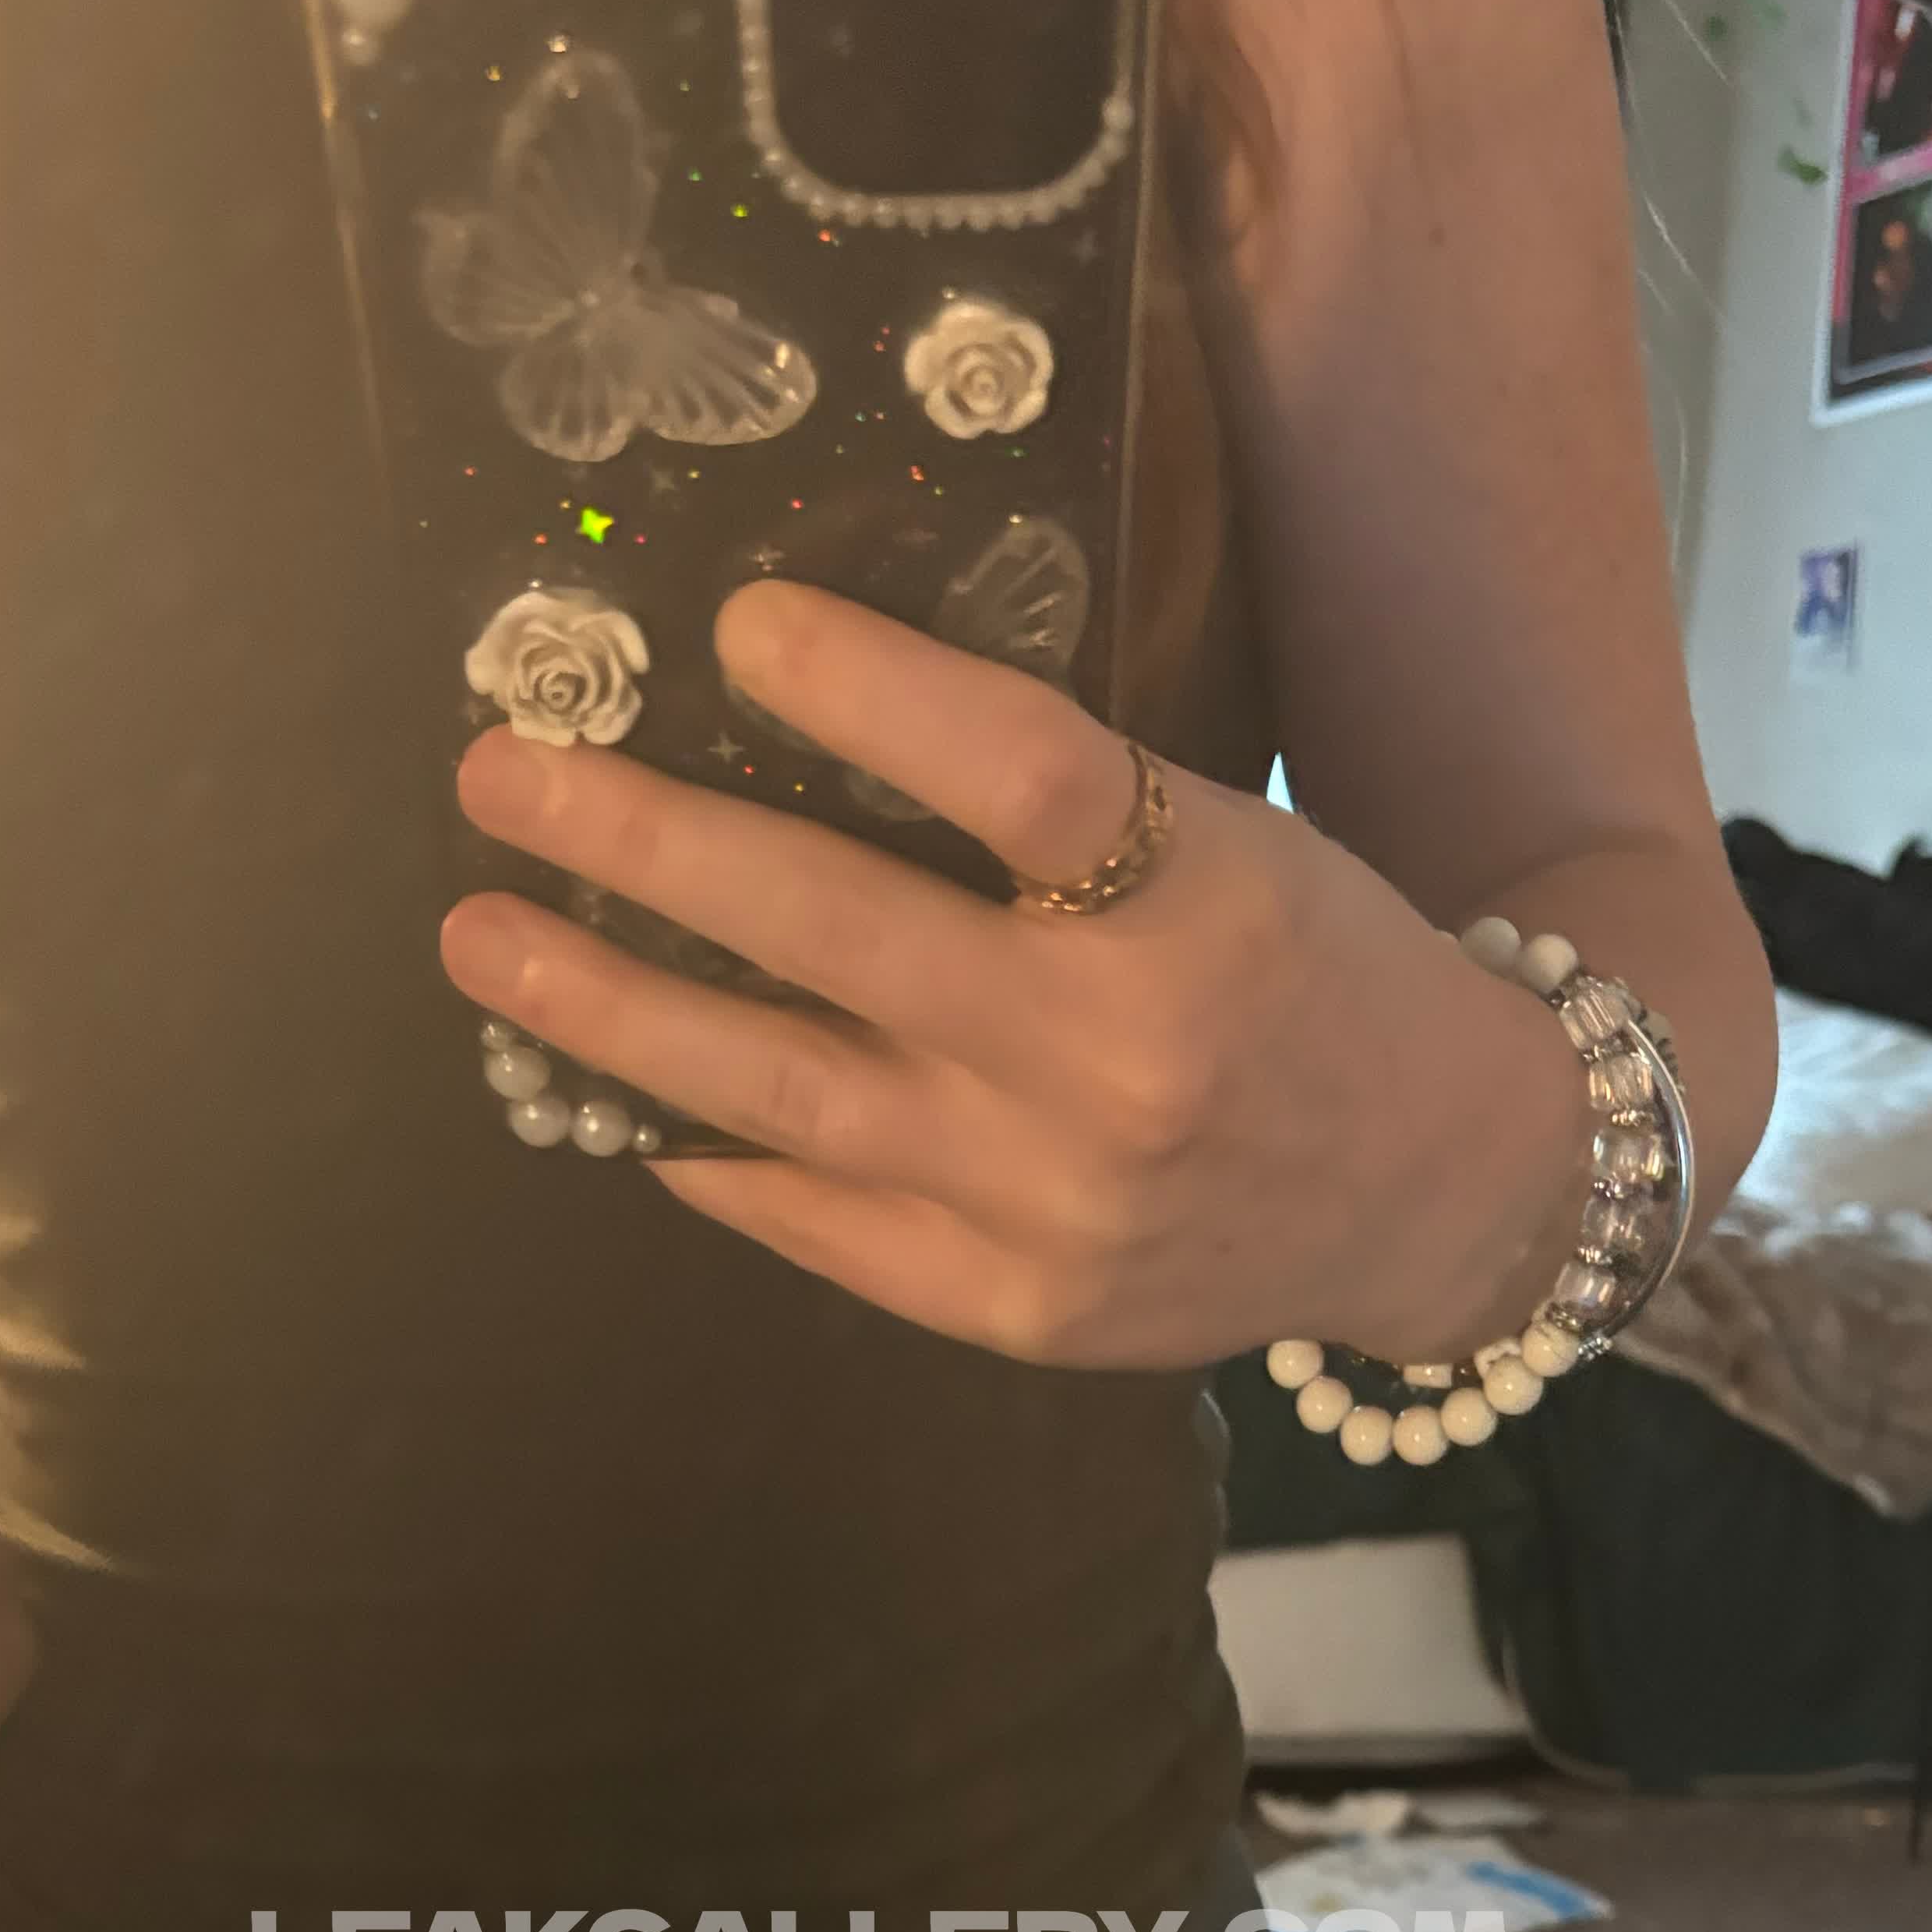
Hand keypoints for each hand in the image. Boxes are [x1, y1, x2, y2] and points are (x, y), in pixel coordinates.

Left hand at [440, 583, 1587, 1373]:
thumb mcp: (1231, 843)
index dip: (864, 689)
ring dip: (616, 1013)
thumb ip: (1054, 810)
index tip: (732, 623)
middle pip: (841, 931)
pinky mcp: (1020, 1308)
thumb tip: (797, 728)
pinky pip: (824, 1227)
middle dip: (645, 845)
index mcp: (1197, 903)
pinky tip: (621, 1103)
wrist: (1441, 1191)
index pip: (1012, 771)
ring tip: (489, 945)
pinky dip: (712, 1160)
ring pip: (787, 1092)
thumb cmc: (1316, 976)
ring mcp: (1056, 1200)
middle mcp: (1116, 1060)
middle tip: (502, 778)